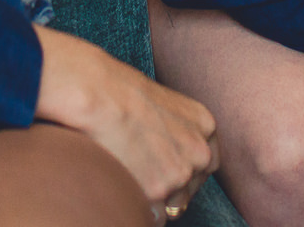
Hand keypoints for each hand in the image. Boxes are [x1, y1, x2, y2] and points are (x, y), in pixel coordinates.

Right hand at [34, 25, 217, 217]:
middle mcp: (199, 152)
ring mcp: (180, 174)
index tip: (166, 170)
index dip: (184, 169)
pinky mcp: (157, 192)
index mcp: (204, 124)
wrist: (98, 93)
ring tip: (129, 175)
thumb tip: (163, 153)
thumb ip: (173, 131)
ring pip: (172, 205)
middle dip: (171, 188)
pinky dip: (137, 204)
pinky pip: (152, 213)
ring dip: (154, 198)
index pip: (206, 162)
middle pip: (191, 187)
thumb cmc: (118, 90)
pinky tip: (122, 183)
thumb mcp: (162, 103)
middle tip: (144, 176)